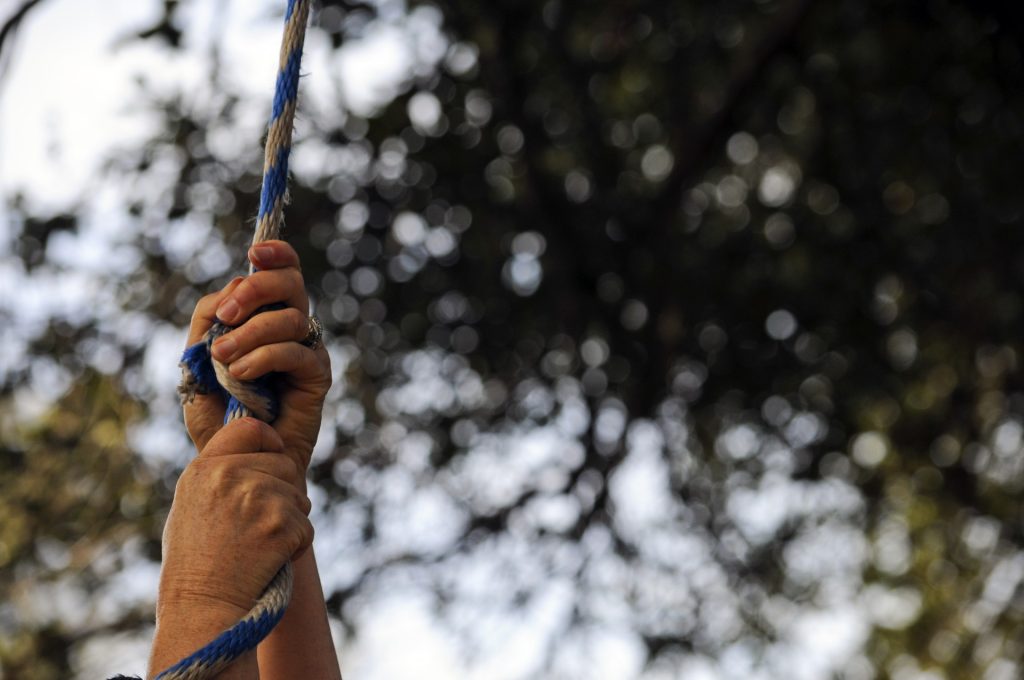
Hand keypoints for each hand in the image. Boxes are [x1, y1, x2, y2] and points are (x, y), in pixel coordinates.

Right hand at [158, 418, 313, 617]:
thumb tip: (255, 456)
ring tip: (258, 547)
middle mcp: (230, 476)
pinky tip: (269, 562)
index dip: (268, 442)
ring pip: (299, 497)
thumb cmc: (195, 564)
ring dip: (290, 522)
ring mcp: (258, 497)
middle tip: (260, 525)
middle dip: (283, 492)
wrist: (202, 608)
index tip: (271, 457)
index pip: (251, 428)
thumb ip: (220, 474)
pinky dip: (296, 546)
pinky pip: (306, 527)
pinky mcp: (281, 524)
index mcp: (205, 468)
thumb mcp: (191, 506)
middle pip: (284, 464)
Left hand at [183, 241, 331, 478]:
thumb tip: (234, 286)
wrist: (233, 459)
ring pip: (290, 318)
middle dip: (257, 290)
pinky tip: (243, 377)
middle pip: (290, 284)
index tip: (255, 251)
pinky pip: (295, 352)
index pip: (281, 272)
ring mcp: (306, 351)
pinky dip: (264, 358)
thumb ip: (209, 321)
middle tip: (227, 314)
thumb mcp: (197, 359)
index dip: (276, 253)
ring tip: (225, 359)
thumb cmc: (216, 413)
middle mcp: (290, 329)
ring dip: (251, 333)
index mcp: (264, 316)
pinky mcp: (316, 377)